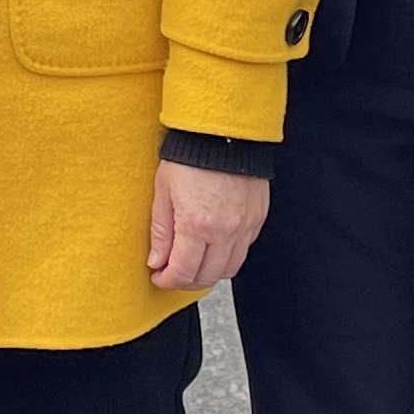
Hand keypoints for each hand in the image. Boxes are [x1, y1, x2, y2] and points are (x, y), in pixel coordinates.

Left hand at [149, 162, 268, 289]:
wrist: (223, 132)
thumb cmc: (189, 156)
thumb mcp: (163, 192)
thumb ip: (160, 231)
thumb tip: (156, 262)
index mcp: (197, 225)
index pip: (183, 271)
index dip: (167, 280)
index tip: (158, 277)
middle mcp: (225, 231)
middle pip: (207, 277)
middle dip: (186, 281)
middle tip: (173, 274)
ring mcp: (245, 226)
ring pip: (229, 269)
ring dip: (209, 273)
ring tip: (193, 264)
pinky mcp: (257, 219)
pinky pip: (244, 250)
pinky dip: (228, 256)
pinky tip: (214, 247)